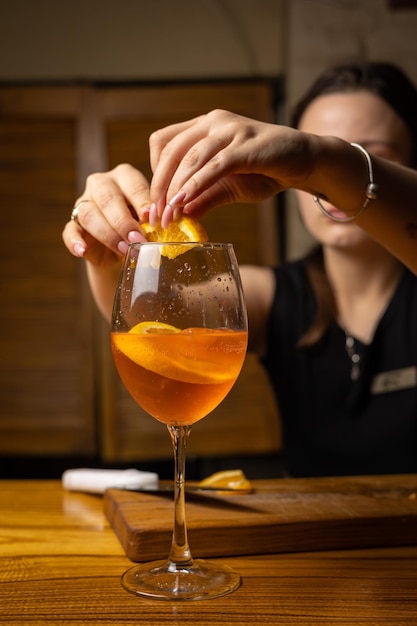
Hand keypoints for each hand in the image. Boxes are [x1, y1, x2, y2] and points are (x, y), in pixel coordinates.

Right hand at [62, 164, 150, 266]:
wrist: (124, 248)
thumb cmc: (142, 226)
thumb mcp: (151, 218)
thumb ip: (153, 216)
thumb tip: (161, 219)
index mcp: (124, 176)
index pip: (132, 184)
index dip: (142, 202)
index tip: (153, 220)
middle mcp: (101, 185)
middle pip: (107, 198)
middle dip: (124, 221)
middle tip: (138, 239)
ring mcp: (84, 203)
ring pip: (88, 214)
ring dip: (107, 234)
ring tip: (124, 250)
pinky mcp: (73, 224)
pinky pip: (69, 231)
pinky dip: (75, 242)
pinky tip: (83, 251)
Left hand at [149, 109, 312, 225]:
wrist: (304, 161)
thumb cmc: (265, 172)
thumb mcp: (228, 188)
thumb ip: (204, 198)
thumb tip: (181, 214)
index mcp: (204, 126)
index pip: (164, 143)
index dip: (155, 173)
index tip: (156, 203)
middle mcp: (213, 122)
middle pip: (171, 151)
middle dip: (159, 186)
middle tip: (156, 216)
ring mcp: (230, 129)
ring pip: (190, 158)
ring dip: (175, 189)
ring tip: (168, 214)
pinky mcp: (246, 145)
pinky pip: (214, 165)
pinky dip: (196, 184)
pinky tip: (185, 202)